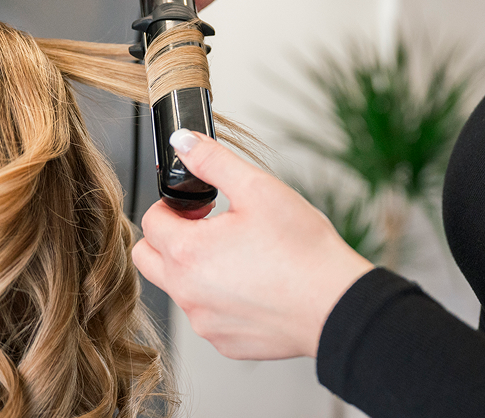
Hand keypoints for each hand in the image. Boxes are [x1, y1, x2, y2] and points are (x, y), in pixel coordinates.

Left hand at [133, 130, 373, 359]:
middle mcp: (187, 292)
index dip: (174, 206)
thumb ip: (212, 161)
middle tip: (207, 228)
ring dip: (193, 268)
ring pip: (177, 289)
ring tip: (237, 255)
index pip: (150, 221)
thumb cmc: (303, 251)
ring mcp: (205, 322)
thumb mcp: (257, 188)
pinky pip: (206, 315)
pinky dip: (218, 298)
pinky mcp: (224, 342)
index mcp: (187, 252)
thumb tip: (183, 142)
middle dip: (170, 238)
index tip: (202, 207)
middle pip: (149, 258)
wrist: (335, 304)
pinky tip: (252, 285)